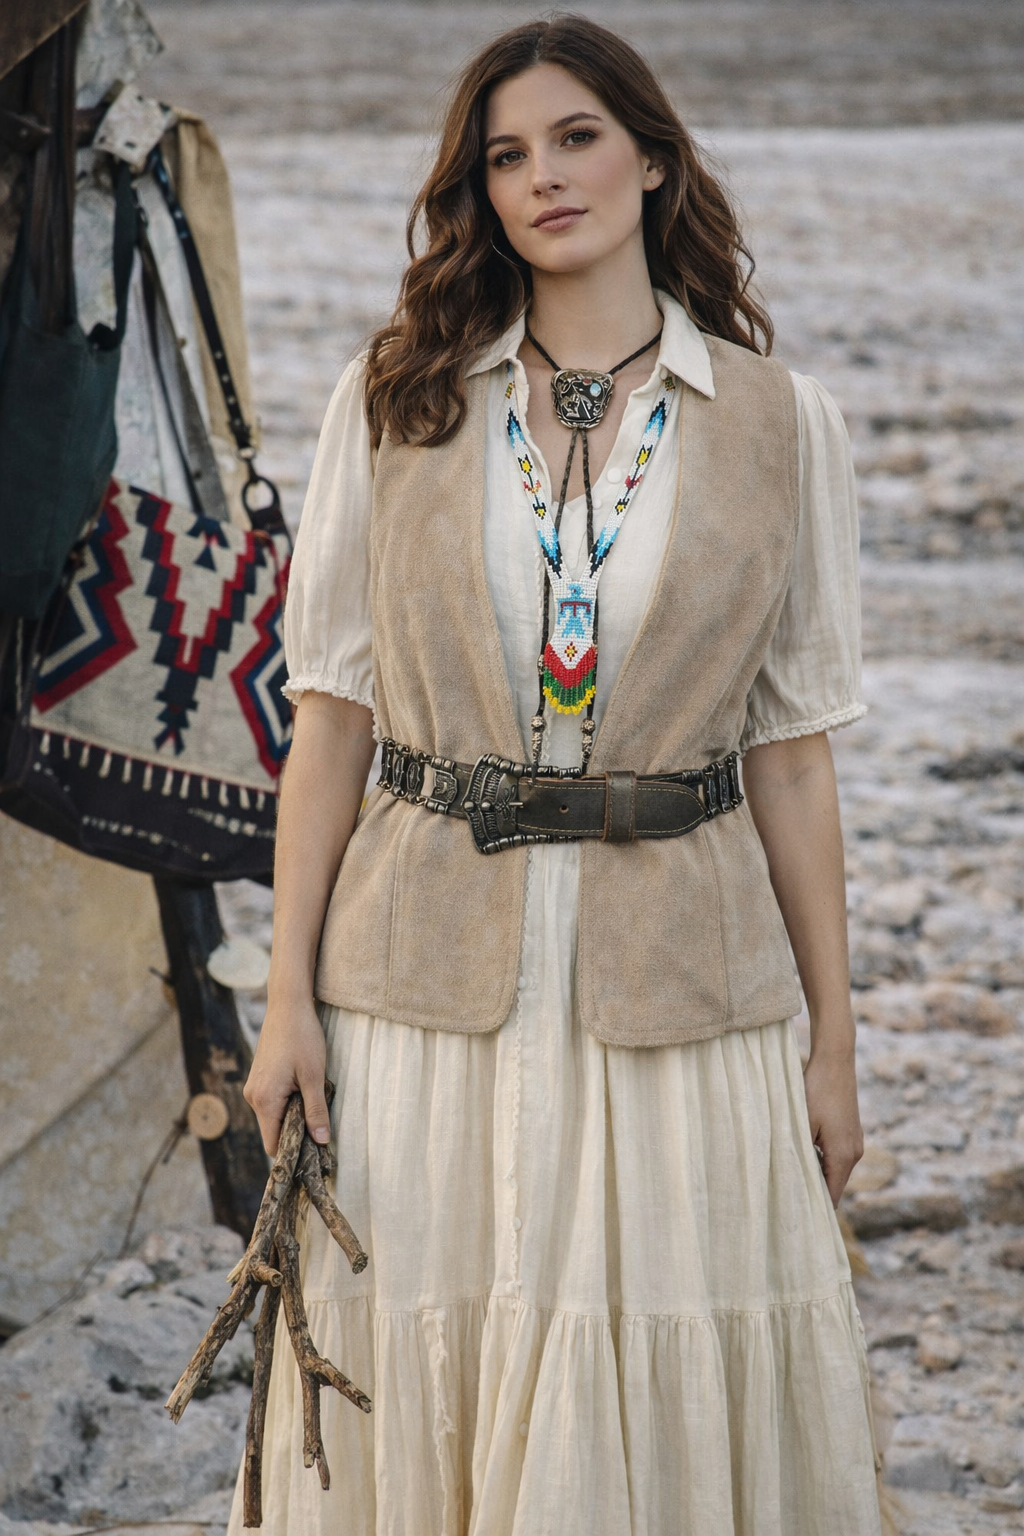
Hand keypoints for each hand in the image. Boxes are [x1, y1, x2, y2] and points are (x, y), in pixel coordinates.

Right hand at [243, 995, 329, 1154]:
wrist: (287, 1005)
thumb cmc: (302, 1037)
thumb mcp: (314, 1076)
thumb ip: (316, 1111)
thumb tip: (322, 1141)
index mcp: (264, 1100)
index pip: (273, 1145)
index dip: (293, 1152)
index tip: (316, 1152)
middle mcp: (253, 1097)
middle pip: (273, 1132)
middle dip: (296, 1132)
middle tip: (322, 1124)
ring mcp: (254, 1087)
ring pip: (274, 1116)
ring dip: (294, 1115)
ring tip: (314, 1098)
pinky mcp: (259, 1078)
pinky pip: (272, 1102)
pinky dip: (288, 1103)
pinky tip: (304, 1088)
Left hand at [802, 1045, 863, 1206]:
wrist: (835, 1061)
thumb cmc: (816, 1091)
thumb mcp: (802, 1124)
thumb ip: (799, 1153)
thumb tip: (792, 1177)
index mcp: (843, 1156)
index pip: (833, 1195)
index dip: (816, 1206)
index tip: (796, 1214)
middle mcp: (854, 1152)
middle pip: (835, 1184)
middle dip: (814, 1191)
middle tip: (787, 1196)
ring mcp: (855, 1141)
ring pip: (835, 1168)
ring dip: (817, 1172)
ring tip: (792, 1174)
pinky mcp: (851, 1130)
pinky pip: (837, 1154)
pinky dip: (822, 1158)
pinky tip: (803, 1151)